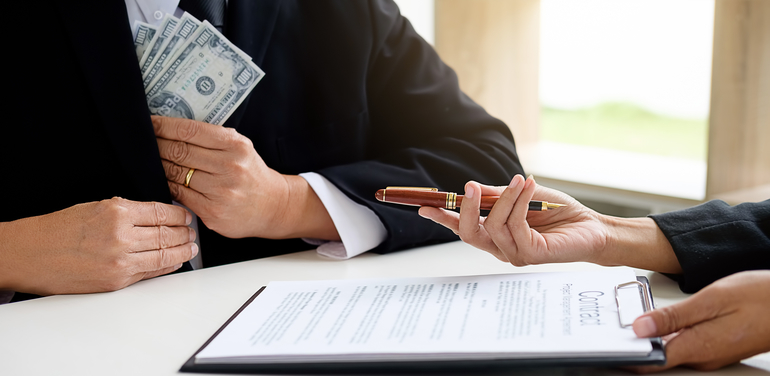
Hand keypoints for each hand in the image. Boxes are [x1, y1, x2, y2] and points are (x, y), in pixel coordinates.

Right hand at [0, 197, 197, 294]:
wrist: (30, 254)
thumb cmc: (59, 229)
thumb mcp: (97, 207)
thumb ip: (129, 211)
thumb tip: (159, 216)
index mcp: (117, 212)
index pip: (163, 213)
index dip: (180, 216)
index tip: (187, 217)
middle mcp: (122, 237)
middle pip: (168, 235)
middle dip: (185, 234)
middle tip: (193, 232)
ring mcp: (120, 262)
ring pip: (165, 256)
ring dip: (183, 251)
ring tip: (191, 247)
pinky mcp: (117, 282)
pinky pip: (151, 273)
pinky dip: (167, 267)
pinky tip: (175, 261)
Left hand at [152, 116, 338, 239]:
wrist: (273, 205)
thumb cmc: (252, 173)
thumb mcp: (241, 148)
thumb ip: (214, 138)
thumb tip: (175, 128)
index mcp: (235, 146)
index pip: (190, 131)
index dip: (164, 126)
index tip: (150, 123)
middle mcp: (229, 167)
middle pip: (179, 151)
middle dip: (157, 145)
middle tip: (144, 141)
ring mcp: (221, 191)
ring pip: (176, 173)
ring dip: (159, 165)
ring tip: (151, 160)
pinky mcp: (212, 211)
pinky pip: (180, 194)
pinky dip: (168, 185)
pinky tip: (164, 179)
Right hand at [419, 175, 681, 272]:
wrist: (592, 228)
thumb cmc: (558, 214)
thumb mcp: (521, 196)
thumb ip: (497, 195)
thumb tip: (471, 188)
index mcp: (494, 233)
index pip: (461, 228)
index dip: (442, 218)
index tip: (424, 206)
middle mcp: (499, 247)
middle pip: (467, 232)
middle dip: (466, 207)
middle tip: (470, 186)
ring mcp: (514, 253)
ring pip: (493, 225)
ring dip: (506, 198)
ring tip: (520, 180)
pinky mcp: (531, 254)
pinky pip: (515, 227)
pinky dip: (519, 203)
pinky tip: (529, 187)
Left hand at [628, 270, 769, 372]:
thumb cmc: (760, 298)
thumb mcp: (711, 300)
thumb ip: (673, 316)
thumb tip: (641, 328)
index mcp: (698, 347)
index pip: (651, 361)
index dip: (627, 354)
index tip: (609, 343)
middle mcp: (703, 357)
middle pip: (658, 356)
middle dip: (636, 343)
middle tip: (615, 325)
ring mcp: (710, 354)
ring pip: (670, 349)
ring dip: (652, 336)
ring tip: (633, 319)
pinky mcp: (715, 347)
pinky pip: (684, 343)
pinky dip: (668, 333)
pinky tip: (661, 319)